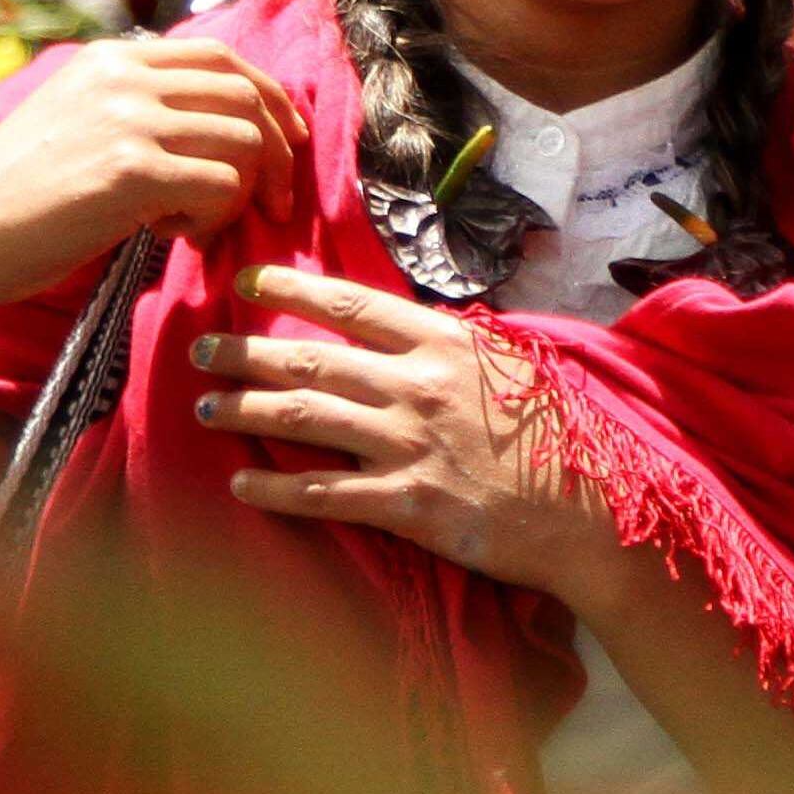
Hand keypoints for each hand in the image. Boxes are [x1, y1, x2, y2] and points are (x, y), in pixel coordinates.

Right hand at [0, 39, 305, 324]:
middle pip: (245, 93)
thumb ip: (128, 106)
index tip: (284, 142)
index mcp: (111, 60)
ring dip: (241, 191)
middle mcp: (124, 77)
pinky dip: (214, 219)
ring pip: (244, 140)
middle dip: (277, 149)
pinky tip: (171, 237)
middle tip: (275, 202)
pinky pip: (222, 185)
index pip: (221, 56)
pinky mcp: (132, 172)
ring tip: (195, 224)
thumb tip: (202, 120)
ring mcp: (129, 120)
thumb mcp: (70, 119)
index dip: (268, 98)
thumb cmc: (12, 193)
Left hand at [194, 263, 607, 596]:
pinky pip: (324, 493)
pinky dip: (276, 488)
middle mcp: (417, 386)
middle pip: (310, 361)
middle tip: (200, 347)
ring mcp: (409, 445)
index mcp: (442, 344)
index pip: (351, 304)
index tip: (247, 281)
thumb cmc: (560, 434)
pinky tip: (239, 484)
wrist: (594, 511)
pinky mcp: (407, 503)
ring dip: (245, 410)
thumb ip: (454, 347)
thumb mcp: (511, 366)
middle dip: (245, 352)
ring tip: (203, 406)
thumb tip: (411, 330)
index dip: (292, 290)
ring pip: (305, 419)